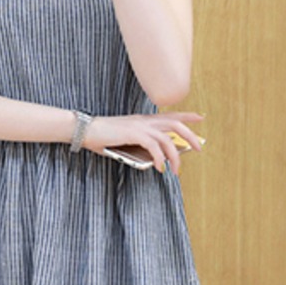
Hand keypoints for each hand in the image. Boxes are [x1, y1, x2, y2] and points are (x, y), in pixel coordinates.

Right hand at [82, 112, 204, 174]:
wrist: (85, 130)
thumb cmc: (101, 137)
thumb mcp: (124, 141)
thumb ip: (138, 146)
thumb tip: (152, 159)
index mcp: (142, 120)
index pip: (170, 115)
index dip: (186, 115)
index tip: (200, 117)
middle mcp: (144, 121)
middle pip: (175, 124)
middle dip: (190, 135)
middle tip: (199, 148)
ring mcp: (139, 126)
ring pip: (167, 138)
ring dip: (175, 155)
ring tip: (177, 170)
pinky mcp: (133, 134)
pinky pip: (154, 146)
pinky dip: (159, 158)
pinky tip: (160, 168)